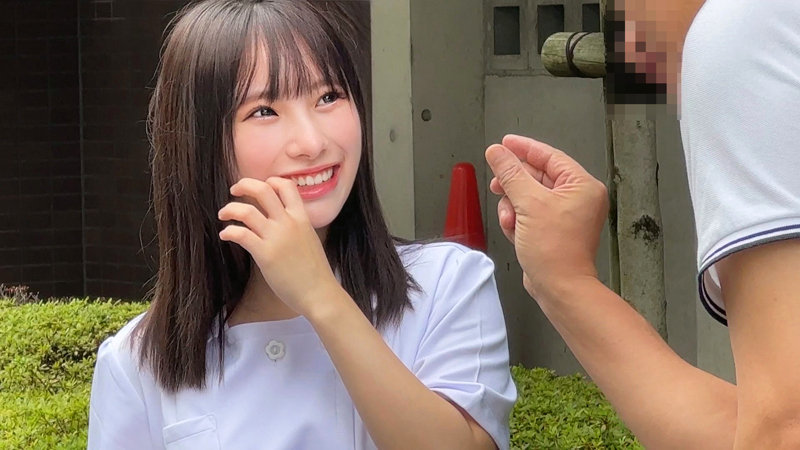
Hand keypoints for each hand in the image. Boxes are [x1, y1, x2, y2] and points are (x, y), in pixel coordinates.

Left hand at [218, 177, 337, 315]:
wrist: (319, 293)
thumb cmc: (315, 272)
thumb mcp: (310, 239)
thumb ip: (296, 227)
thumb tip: (281, 223)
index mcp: (302, 218)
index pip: (286, 185)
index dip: (270, 181)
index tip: (260, 187)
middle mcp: (288, 222)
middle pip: (263, 190)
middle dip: (244, 185)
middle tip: (235, 190)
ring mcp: (276, 237)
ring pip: (246, 210)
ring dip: (230, 209)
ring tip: (223, 214)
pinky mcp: (265, 254)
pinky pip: (241, 234)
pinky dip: (229, 231)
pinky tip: (225, 235)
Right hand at [485, 135, 608, 298]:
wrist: (559, 287)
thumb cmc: (555, 251)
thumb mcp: (528, 204)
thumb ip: (511, 174)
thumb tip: (497, 153)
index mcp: (582, 186)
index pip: (549, 156)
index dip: (524, 149)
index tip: (504, 144)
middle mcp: (578, 198)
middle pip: (537, 177)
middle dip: (514, 185)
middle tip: (497, 182)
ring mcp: (566, 215)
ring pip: (529, 196)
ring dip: (513, 206)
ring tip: (510, 219)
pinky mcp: (554, 230)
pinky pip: (530, 213)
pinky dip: (518, 219)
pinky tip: (513, 230)